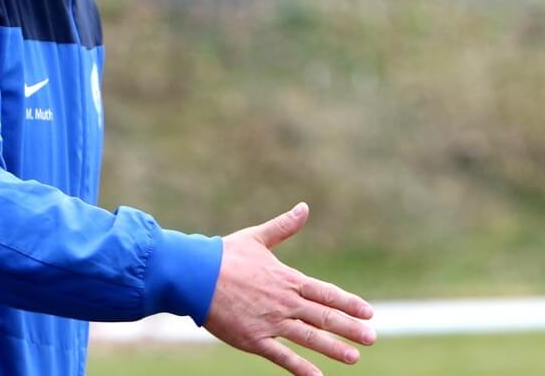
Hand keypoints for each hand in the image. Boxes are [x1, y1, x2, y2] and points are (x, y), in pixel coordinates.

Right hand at [202, 202, 376, 375]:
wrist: (194, 275)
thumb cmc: (223, 255)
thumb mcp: (257, 238)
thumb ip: (283, 226)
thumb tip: (304, 207)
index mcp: (286, 279)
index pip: (325, 293)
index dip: (348, 302)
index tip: (369, 312)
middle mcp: (284, 302)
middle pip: (323, 317)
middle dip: (349, 327)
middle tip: (371, 337)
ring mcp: (270, 322)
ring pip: (309, 338)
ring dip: (332, 348)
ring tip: (353, 357)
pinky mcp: (254, 339)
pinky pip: (282, 356)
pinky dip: (301, 368)